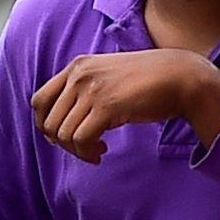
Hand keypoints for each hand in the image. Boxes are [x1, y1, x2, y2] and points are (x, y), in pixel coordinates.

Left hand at [31, 50, 219, 161]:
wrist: (180, 77)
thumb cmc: (148, 82)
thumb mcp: (108, 77)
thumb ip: (85, 90)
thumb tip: (62, 125)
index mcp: (77, 66)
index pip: (38, 100)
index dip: (46, 125)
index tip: (65, 138)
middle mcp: (79, 75)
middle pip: (48, 121)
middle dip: (62, 143)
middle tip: (85, 148)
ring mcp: (92, 89)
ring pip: (63, 134)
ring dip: (78, 151)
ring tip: (97, 150)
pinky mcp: (106, 106)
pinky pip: (80, 139)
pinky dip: (88, 152)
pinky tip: (103, 150)